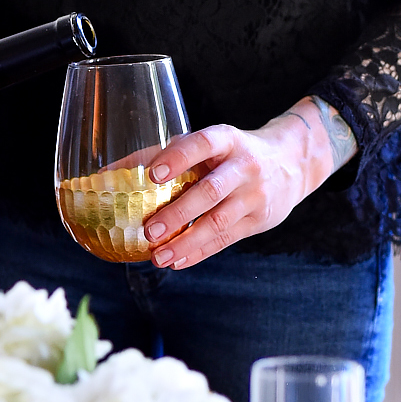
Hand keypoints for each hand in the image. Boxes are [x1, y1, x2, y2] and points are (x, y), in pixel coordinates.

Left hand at [141, 100, 337, 267]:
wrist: (291, 163)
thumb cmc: (231, 154)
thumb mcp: (208, 144)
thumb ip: (165, 155)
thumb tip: (109, 173)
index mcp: (227, 140)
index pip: (202, 145)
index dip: (177, 158)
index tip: (152, 175)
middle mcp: (244, 166)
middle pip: (210, 191)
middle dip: (179, 213)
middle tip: (149, 230)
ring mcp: (255, 195)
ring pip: (219, 223)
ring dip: (186, 242)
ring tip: (159, 257)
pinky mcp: (259, 220)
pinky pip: (226, 240)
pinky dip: (200, 252)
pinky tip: (177, 261)